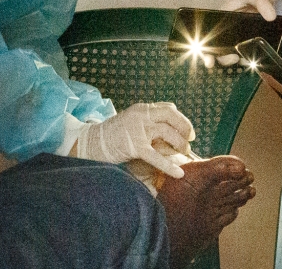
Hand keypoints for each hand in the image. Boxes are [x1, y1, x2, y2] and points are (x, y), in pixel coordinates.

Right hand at [76, 102, 195, 178]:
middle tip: (191, 140)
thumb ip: (146, 120)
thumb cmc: (111, 135)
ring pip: (167, 132)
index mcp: (141, 109)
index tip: (189, 131)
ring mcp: (137, 129)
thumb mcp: (130, 121)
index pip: (168, 108)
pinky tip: (179, 173)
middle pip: (171, 115)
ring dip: (180, 144)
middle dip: (185, 127)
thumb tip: (168, 126)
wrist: (91, 143)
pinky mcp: (134, 145)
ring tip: (184, 153)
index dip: (181, 119)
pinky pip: (156, 156)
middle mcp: (140, 115)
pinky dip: (169, 166)